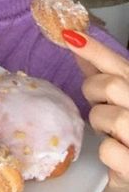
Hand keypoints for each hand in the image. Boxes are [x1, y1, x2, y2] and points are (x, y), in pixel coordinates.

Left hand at [63, 29, 128, 191]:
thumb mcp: (121, 101)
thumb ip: (103, 75)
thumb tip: (76, 44)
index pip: (122, 66)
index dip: (95, 50)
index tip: (69, 36)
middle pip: (112, 85)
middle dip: (94, 90)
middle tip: (99, 102)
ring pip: (109, 116)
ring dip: (101, 123)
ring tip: (110, 131)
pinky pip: (109, 150)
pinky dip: (106, 152)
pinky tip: (115, 156)